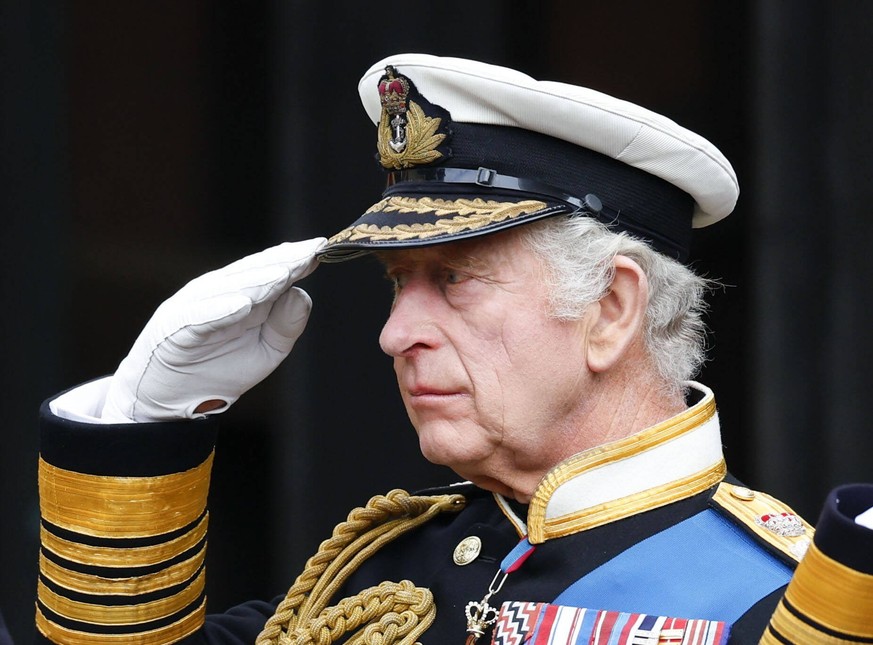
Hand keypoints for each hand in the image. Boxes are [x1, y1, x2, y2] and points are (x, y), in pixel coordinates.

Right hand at [102, 238, 326, 422]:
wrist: (169, 401)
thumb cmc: (218, 370)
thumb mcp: (265, 351)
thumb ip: (286, 326)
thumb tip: (302, 294)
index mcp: (241, 293)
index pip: (272, 269)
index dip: (296, 259)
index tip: (323, 248)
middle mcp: (217, 292)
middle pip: (254, 272)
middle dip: (284, 261)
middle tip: (311, 250)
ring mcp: (194, 307)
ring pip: (230, 289)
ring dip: (257, 280)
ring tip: (284, 273)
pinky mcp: (175, 329)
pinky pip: (199, 318)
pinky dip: (220, 310)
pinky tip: (242, 304)